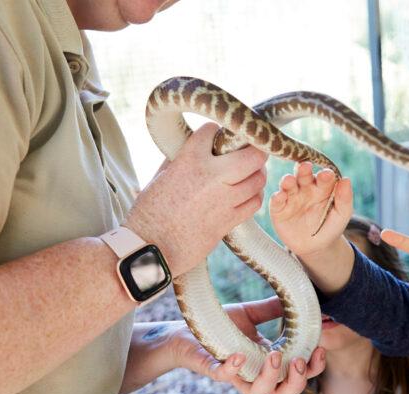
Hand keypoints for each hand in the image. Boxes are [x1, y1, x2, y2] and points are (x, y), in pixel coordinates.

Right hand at [124, 122, 267, 275]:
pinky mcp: (229, 221)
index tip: (218, 137)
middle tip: (251, 151)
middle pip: (253, 155)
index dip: (216, 132)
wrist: (149, 247)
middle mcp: (211, 177)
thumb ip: (179, 158)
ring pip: (258, 179)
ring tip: (249, 174)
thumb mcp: (160, 176)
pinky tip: (246, 195)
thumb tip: (192, 145)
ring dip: (256, 174)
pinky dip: (254, 196)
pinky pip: (254, 202)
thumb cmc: (149, 212)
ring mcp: (223, 200)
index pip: (214, 131)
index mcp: (189, 160)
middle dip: (255, 150)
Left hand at [172, 296, 325, 393]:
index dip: (313, 368)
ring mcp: (234, 375)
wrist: (185, 332)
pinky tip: (239, 356)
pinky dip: (232, 370)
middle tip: (298, 360)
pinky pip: (224, 378)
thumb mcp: (251, 315)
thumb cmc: (220, 327)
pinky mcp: (212, 370)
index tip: (320, 350)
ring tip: (275, 356)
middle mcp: (254, 375)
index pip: (297, 376)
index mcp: (267, 364)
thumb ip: (273, 309)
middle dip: (296, 382)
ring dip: (270, 380)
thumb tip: (300, 298)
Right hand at [270, 162, 352, 257]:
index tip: (328, 174)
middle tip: (305, 166)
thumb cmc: (331, 227)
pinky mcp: (279, 210)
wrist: (316, 247)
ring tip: (288, 180)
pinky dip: (277, 198)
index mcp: (322, 186)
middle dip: (303, 170)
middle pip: (303, 175)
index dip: (325, 175)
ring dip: (287, 181)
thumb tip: (346, 180)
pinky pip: (276, 202)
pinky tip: (280, 196)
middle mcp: (305, 188)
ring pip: (288, 185)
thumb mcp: (342, 214)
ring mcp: (291, 198)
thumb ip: (344, 198)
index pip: (323, 177)